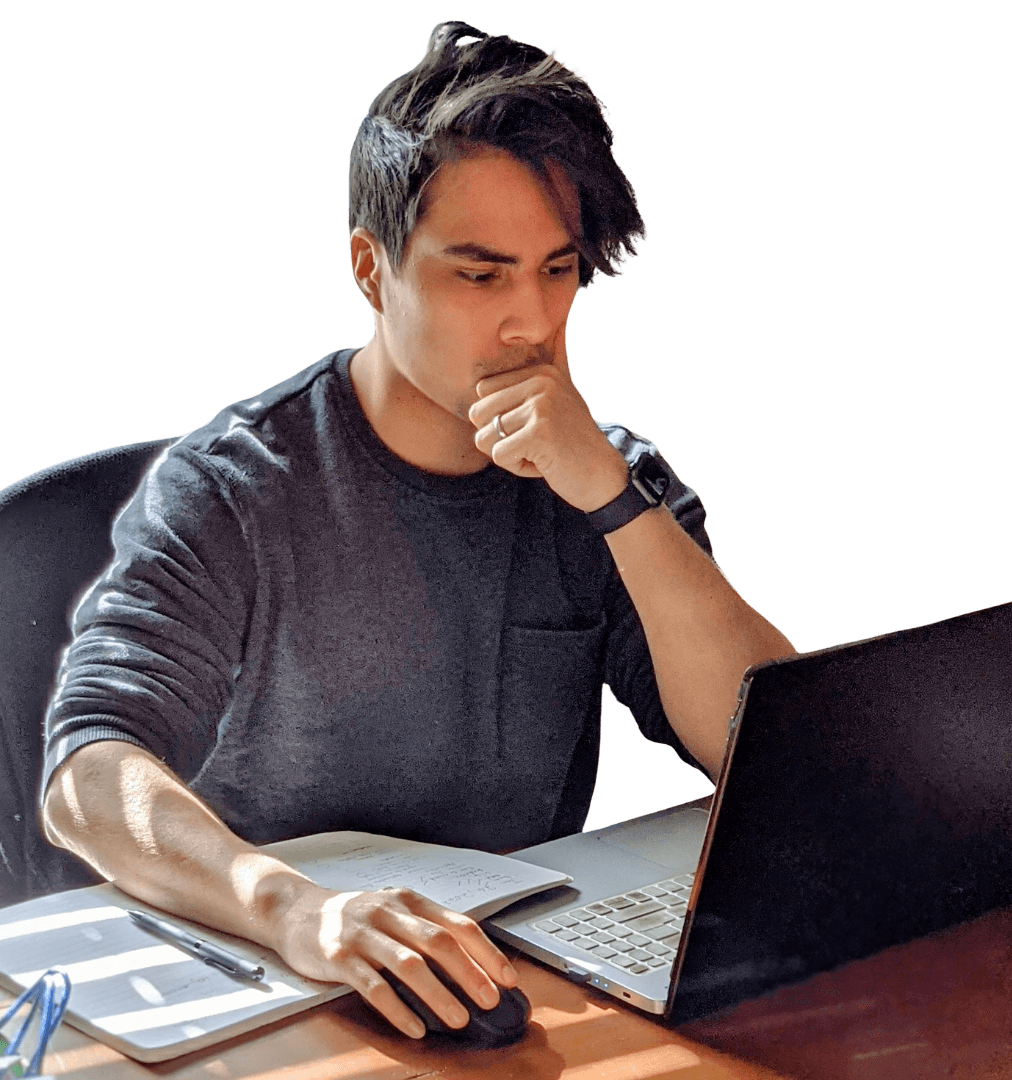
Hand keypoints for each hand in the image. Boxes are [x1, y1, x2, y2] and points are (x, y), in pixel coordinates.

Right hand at [274, 882, 518, 1037]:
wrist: (296, 911)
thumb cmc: (354, 917)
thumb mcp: (393, 912)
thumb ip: (425, 930)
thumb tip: (471, 965)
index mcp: (409, 901)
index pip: (457, 924)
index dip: (486, 951)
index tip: (508, 978)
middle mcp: (388, 912)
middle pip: (438, 942)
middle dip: (469, 974)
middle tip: (490, 1001)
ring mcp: (362, 933)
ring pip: (409, 964)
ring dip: (438, 994)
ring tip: (458, 1018)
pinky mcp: (339, 957)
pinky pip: (373, 986)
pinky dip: (397, 1008)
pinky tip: (414, 1026)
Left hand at [468, 330, 628, 511]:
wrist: (603, 475)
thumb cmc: (576, 439)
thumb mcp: (566, 390)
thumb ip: (558, 356)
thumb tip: (560, 320)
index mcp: (541, 372)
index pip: (481, 394)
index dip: (500, 419)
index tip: (534, 427)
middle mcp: (541, 382)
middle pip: (478, 414)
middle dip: (499, 438)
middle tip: (535, 442)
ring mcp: (541, 406)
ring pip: (486, 437)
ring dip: (510, 454)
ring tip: (541, 452)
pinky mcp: (539, 433)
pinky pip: (499, 455)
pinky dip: (517, 467)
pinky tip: (544, 463)